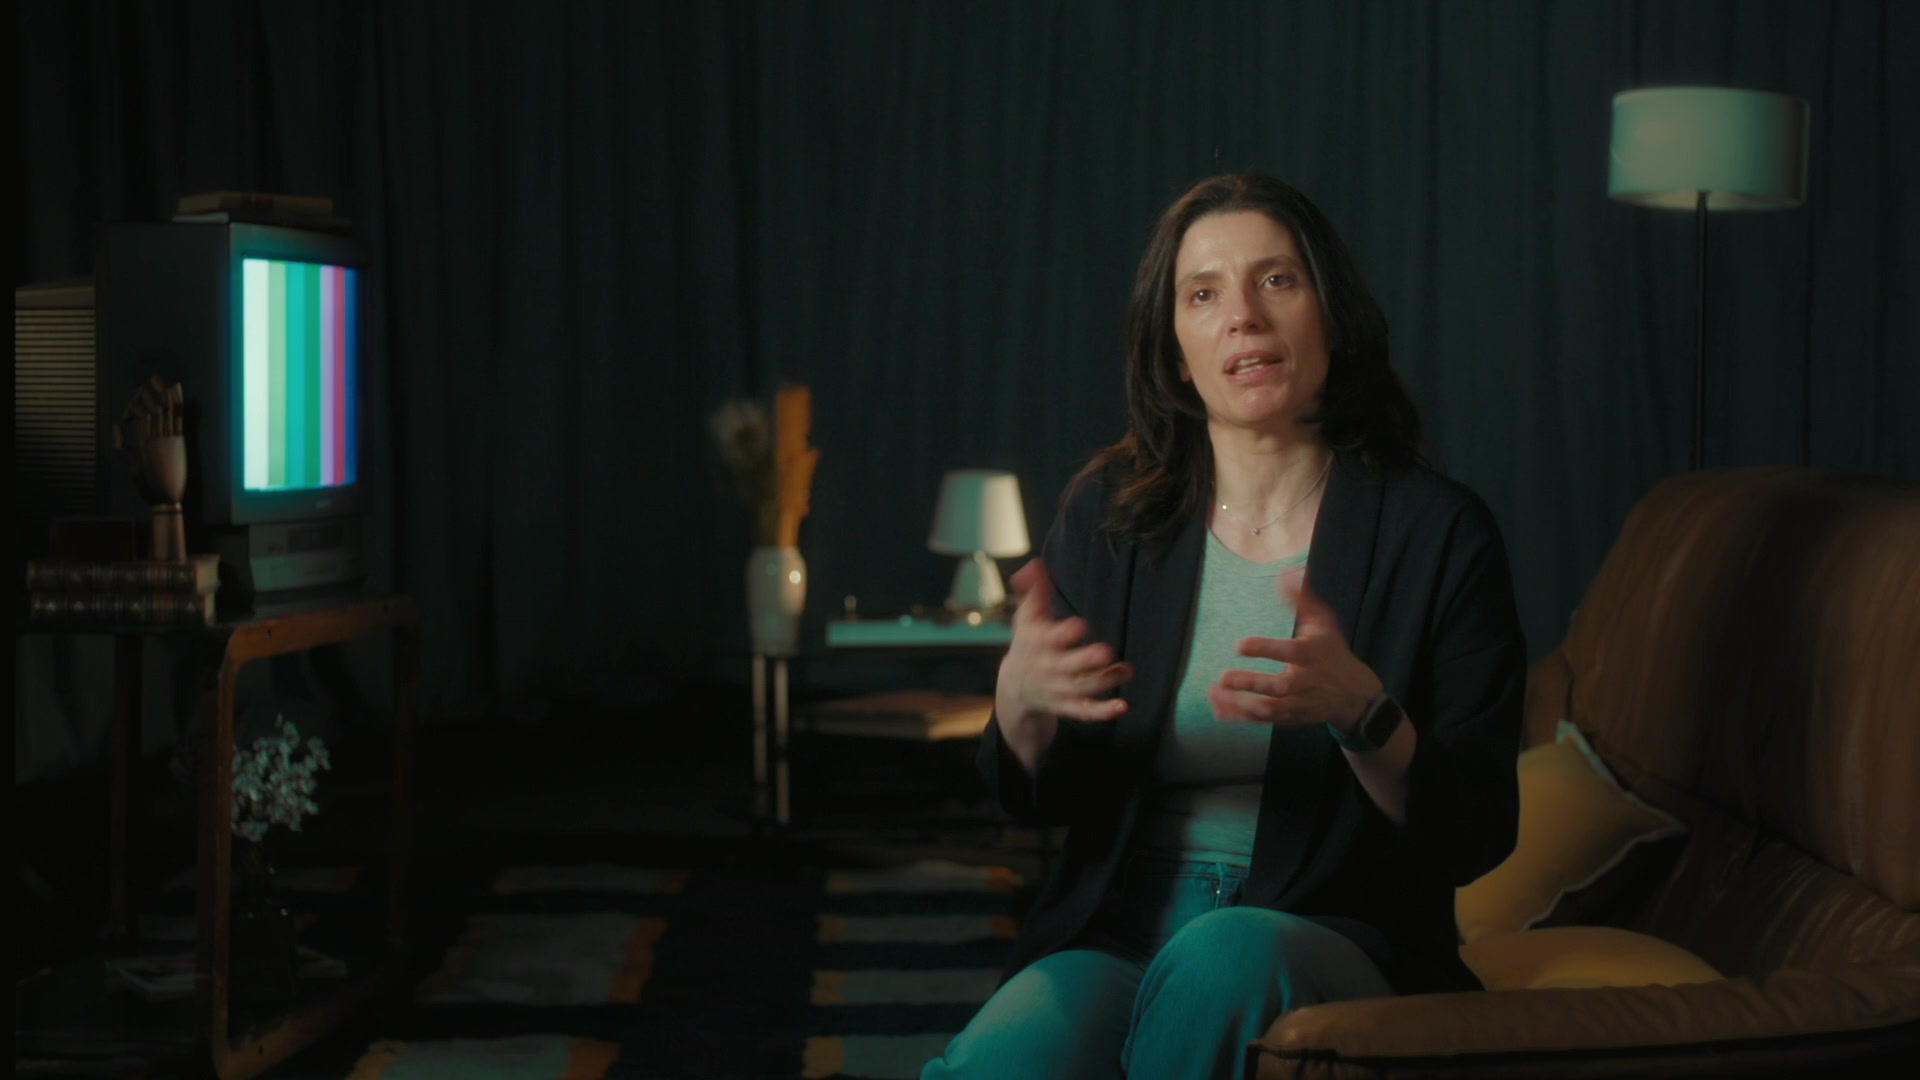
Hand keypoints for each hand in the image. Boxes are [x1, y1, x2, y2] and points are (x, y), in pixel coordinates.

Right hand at [997, 559, 1133, 724]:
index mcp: (1038, 644)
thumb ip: (1035, 591)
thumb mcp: (1028, 617)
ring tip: (1127, 670)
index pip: (1048, 639)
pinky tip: (1123, 706)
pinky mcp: (1068, 706)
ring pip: (1082, 688)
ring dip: (1105, 681)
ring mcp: (1058, 689)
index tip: (1079, 625)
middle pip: (1067, 666)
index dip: (1062, 633)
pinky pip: (1085, 712)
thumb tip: (1036, 565)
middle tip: (1106, 652)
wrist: (1014, 687)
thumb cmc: (1028, 643)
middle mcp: (1048, 668)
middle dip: (1085, 661)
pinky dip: (1103, 712)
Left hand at [1209, 566, 1382, 727]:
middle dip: (1251, 683)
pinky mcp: (1290, 718)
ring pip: (1269, 708)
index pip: (1289, 652)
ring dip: (1240, 704)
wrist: (1356, 696)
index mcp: (1312, 654)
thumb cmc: (1333, 653)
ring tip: (1215, 693)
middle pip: (1279, 686)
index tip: (1240, 645)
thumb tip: (1286, 573)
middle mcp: (1305, 681)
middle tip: (1224, 677)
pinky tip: (1219, 708)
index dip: (1264, 648)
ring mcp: (1298, 702)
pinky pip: (1264, 720)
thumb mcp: (1323, 624)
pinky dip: (1240, 717)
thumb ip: (1302, 600)